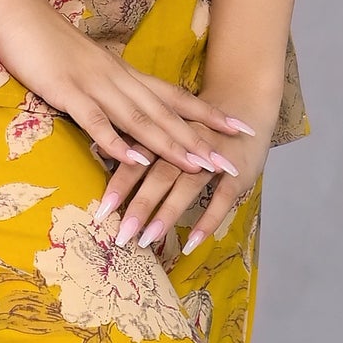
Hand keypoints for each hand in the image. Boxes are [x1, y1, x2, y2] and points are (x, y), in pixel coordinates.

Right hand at [0, 0, 250, 183]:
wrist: (17, 10)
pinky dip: (117, 142)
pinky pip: (96, 120)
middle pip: (165, 112)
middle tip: (228, 161)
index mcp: (123, 72)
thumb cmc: (47, 39)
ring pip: (140, 118)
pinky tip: (135, 160)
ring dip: (169, 144)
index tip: (237, 128)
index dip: (206, 113)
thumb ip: (106, 84)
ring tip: (197, 166)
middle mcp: (117, 77)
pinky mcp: (67, 90)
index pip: (174, 95)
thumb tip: (126, 104)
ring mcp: (93, 84)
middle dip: (198, 139)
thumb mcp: (85, 64)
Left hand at [97, 96, 273, 254]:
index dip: (120, 184)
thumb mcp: (163, 122)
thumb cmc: (195, 120)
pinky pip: (223, 199)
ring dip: (168, 213)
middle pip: (160, 174)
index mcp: (165, 132)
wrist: (244, 100)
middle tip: (122, 233)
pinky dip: (208, 221)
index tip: (102, 210)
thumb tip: (98, 149)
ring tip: (149, 239)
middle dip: (141, 205)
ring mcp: (214, 158)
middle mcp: (187, 144)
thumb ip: (135, 138)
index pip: (139, 159)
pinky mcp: (237, 172)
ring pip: (188, 185)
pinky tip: (192, 242)